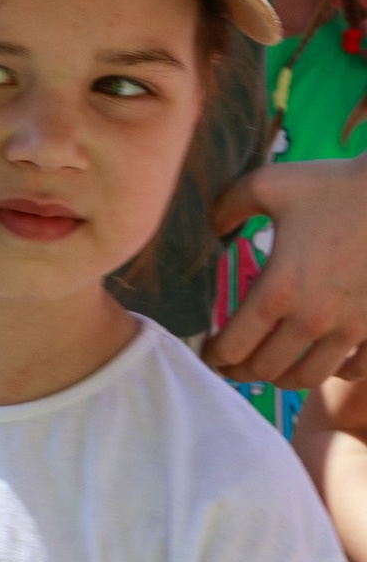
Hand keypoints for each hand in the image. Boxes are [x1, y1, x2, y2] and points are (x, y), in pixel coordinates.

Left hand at [205, 154, 366, 389]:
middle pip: (266, 369)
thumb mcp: (269, 184)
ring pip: (307, 377)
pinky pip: (354, 370)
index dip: (214, 356)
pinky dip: (334, 371)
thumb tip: (215, 228)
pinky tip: (326, 359)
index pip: (233, 345)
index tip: (210, 353)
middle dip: (243, 370)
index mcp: (278, 290)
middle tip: (235, 365)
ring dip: (285, 377)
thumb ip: (229, 205)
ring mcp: (351, 328)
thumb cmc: (336, 185)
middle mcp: (313, 318)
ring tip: (275, 368)